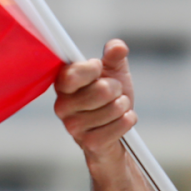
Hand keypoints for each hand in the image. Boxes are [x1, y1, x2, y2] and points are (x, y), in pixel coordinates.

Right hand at [54, 39, 136, 158]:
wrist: (115, 131)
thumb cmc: (110, 98)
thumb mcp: (113, 72)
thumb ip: (114, 56)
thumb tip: (117, 47)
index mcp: (63, 85)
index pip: (72, 74)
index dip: (93, 69)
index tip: (99, 70)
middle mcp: (62, 106)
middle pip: (101, 90)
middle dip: (117, 89)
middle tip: (114, 93)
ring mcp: (74, 127)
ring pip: (113, 109)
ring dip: (124, 106)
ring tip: (118, 108)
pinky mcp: (89, 143)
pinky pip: (119, 126)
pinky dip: (128, 121)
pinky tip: (123, 120)